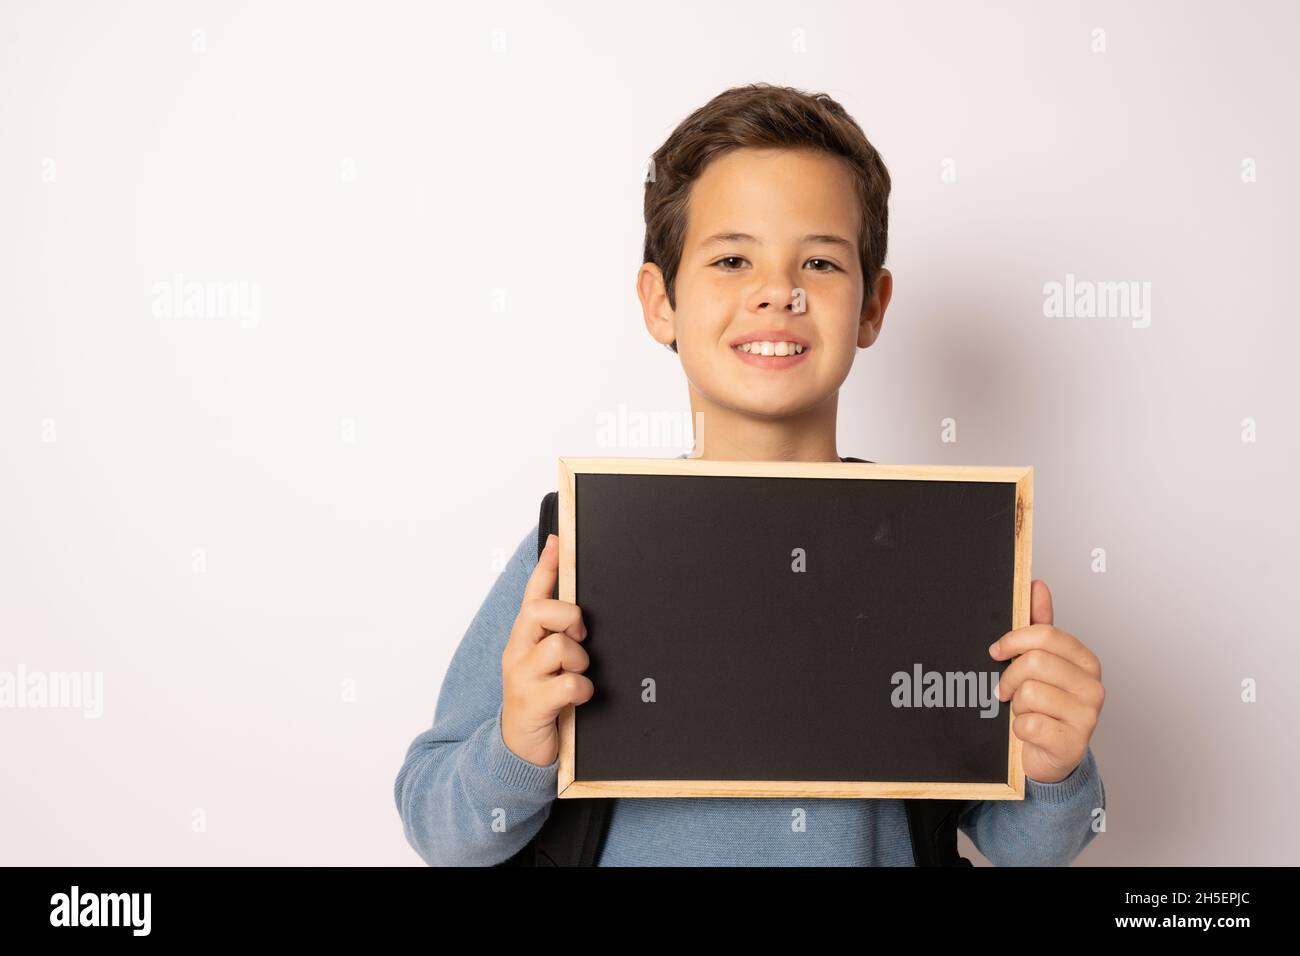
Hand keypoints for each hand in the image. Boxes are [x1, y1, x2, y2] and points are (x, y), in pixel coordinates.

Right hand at [500, 533, 594, 767]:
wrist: (520, 750)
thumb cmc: (542, 701)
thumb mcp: (549, 665)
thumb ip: (559, 638)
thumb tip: (583, 614)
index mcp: (524, 639)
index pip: (533, 594)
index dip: (546, 567)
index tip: (558, 540)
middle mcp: (518, 652)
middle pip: (541, 611)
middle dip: (570, 618)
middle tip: (580, 638)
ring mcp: (521, 677)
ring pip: (559, 646)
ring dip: (579, 662)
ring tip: (576, 677)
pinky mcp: (533, 703)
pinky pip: (569, 683)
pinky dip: (583, 690)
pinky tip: (579, 699)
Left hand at [989, 580, 1104, 783]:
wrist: (1050, 756)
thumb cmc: (1044, 706)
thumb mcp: (1040, 665)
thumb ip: (1038, 626)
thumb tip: (1036, 585)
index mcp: (1085, 661)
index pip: (1046, 635)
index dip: (1013, 641)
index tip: (996, 652)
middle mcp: (1093, 686)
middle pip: (1034, 662)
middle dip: (1010, 677)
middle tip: (1006, 690)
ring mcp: (1087, 716)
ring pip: (1029, 693)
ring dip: (1016, 705)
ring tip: (1024, 712)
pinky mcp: (1073, 743)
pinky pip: (1028, 724)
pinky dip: (1019, 729)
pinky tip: (1030, 732)